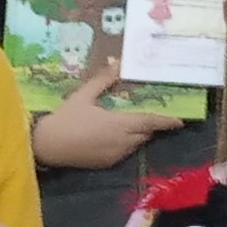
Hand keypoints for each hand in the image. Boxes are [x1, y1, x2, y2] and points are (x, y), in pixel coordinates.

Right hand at [32, 56, 184, 168]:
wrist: (47, 146)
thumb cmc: (66, 118)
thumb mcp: (84, 95)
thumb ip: (103, 80)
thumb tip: (118, 63)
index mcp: (118, 124)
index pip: (149, 122)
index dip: (165, 121)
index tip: (179, 121)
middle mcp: (122, 142)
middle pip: (145, 133)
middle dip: (149, 125)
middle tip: (148, 114)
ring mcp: (115, 155)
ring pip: (135, 144)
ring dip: (137, 134)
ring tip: (128, 122)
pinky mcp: (106, 163)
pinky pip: (124, 152)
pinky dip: (125, 143)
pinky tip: (112, 135)